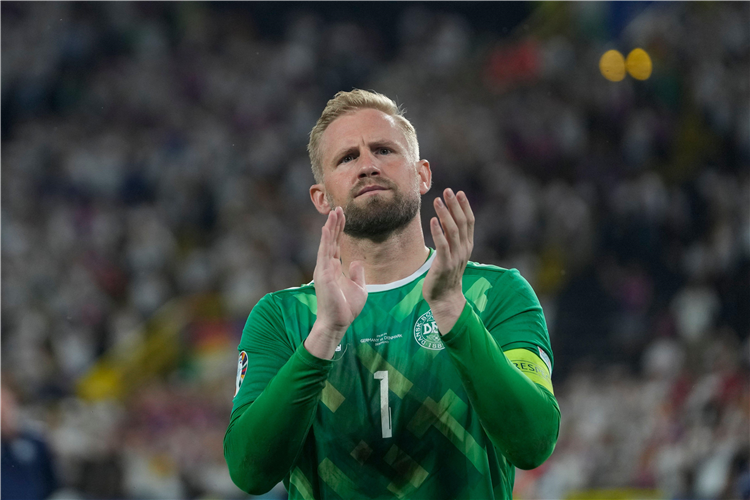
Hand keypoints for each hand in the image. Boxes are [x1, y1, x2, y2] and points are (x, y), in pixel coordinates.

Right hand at [305, 207, 367, 358]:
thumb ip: (357, 273)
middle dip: (335, 223)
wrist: (338, 323)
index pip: (336, 244)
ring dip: (330, 227)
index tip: (342, 215)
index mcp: (334, 268)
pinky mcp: (323, 274)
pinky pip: (324, 253)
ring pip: (326, 243)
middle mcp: (326, 266)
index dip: (339, 229)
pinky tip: (327, 228)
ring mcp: (323, 269)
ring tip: (333, 212)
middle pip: (330, 240)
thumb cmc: (346, 308)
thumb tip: (356, 262)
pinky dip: (325, 240)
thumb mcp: (359, 288)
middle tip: (338, 208)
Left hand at [423, 188, 474, 333]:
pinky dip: (438, 232)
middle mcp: (464, 249)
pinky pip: (443, 246)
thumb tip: (447, 219)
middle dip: (455, 206)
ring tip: (438, 201)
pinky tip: (433, 220)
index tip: (458, 192)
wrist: (445, 298)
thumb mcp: (452, 253)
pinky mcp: (445, 265)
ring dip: (446, 214)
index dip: (464, 206)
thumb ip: (451, 237)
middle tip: (448, 191)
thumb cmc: (446, 274)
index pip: (469, 222)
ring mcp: (456, 257)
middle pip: (462, 223)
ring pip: (453, 231)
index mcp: (467, 245)